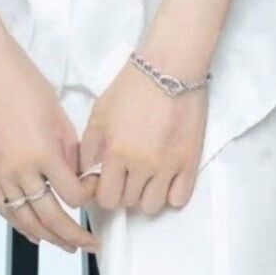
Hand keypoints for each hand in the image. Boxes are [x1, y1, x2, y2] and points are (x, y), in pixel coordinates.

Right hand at [0, 30, 99, 254]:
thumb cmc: (26, 86)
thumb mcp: (59, 117)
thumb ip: (70, 153)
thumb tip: (80, 178)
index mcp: (45, 153)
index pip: (73, 195)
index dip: (88, 199)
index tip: (95, 194)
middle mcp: (22, 169)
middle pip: (51, 217)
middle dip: (74, 236)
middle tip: (90, 244)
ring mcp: (2, 174)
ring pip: (26, 221)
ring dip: (48, 238)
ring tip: (66, 246)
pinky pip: (5, 210)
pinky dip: (20, 226)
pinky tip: (34, 234)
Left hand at [78, 56, 208, 214]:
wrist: (169, 69)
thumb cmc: (131, 87)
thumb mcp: (99, 112)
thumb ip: (89, 146)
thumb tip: (86, 173)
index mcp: (116, 152)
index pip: (106, 199)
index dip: (105, 193)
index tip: (108, 182)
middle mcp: (141, 165)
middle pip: (129, 203)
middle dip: (124, 191)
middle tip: (127, 173)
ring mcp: (168, 166)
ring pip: (152, 205)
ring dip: (146, 194)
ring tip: (146, 175)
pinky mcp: (190, 161)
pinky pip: (179, 199)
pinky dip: (171, 193)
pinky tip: (165, 177)